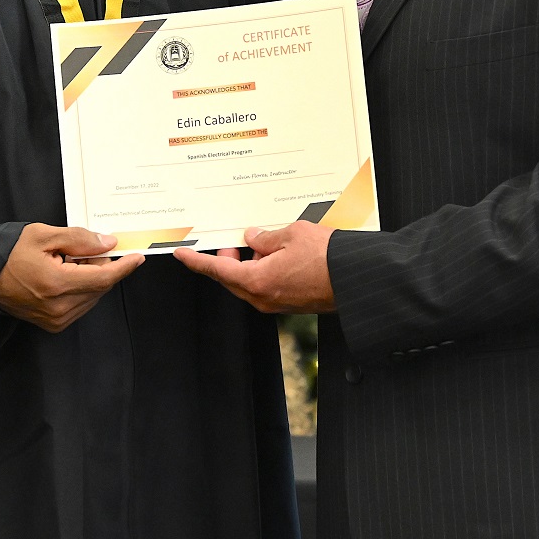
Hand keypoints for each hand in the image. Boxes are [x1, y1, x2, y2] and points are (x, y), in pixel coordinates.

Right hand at [0, 223, 144, 332]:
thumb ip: (79, 239)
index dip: (124, 267)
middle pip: (99, 286)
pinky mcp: (53, 324)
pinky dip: (81, 290)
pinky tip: (64, 277)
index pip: (103, 277)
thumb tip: (108, 244)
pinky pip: (81, 306)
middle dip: (100, 266)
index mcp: (57, 283)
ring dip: (90, 278)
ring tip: (68, 263)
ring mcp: (56, 319)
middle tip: (86, 249)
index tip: (138, 257)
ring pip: (92, 297)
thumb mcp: (43, 235)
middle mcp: (59, 307)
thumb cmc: (9, 253)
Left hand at [173, 221, 335, 313]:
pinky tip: (276, 254)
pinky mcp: (291, 304)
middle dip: (227, 259)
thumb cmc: (329, 258)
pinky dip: (264, 271)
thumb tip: (253, 238)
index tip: (180, 254)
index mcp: (257, 281)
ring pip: (249, 283)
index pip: (216, 271)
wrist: (358, 280)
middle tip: (231, 240)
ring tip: (260, 242)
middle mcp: (263, 298)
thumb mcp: (291, 234)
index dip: (196, 261)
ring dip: (248, 264)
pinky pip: (267, 287)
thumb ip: (266, 237)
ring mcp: (277, 304)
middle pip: (231, 278)